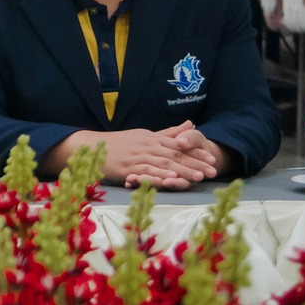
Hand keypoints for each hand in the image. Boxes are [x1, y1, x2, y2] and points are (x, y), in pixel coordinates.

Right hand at [96, 122, 219, 188]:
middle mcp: (147, 146)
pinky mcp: (127, 168)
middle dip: (196, 163)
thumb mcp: (144, 135)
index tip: (212, 159)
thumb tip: (190, 124)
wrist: (91, 146)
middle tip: (213, 171)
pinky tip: (171, 180)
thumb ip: (168, 133)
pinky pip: (146, 172)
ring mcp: (137, 157)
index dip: (197, 152)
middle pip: (175, 155)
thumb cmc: (119, 143)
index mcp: (152, 138)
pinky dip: (159, 176)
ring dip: (182, 171)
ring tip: (198, 177)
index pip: (179, 145)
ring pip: (163, 164)